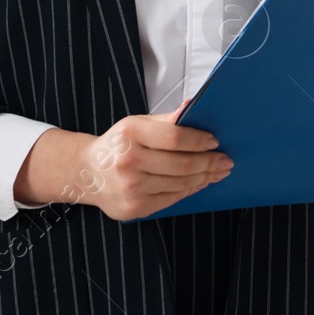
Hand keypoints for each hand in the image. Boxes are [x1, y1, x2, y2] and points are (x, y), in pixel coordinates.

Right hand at [71, 100, 233, 220]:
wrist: (87, 173)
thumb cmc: (118, 145)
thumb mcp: (138, 124)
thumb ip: (167, 120)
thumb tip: (193, 106)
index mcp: (130, 134)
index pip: (175, 138)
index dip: (199, 140)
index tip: (214, 141)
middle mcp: (128, 162)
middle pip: (182, 164)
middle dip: (210, 162)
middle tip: (225, 160)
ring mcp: (131, 188)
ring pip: (180, 184)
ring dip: (204, 177)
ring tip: (217, 171)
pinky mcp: (135, 208)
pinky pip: (172, 198)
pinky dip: (190, 190)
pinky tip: (200, 182)